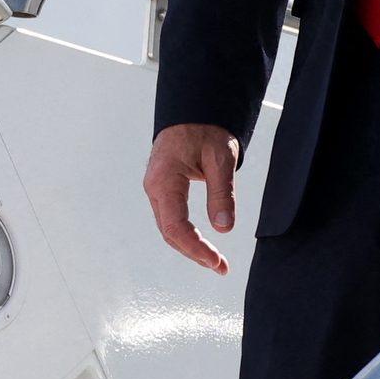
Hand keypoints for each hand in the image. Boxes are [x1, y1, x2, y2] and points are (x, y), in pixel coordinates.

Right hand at [143, 123, 241, 273]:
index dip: (195, 248)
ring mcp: (157, 190)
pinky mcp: (164, 190)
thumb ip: (222, 193)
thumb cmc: (205, 129)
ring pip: (169, 229)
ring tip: (216, 262)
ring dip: (191, 247)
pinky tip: (202, 245)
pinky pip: (171, 219)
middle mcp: (155, 188)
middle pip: (170, 233)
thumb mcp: (221, 159)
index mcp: (164, 180)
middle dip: (195, 253)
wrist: (193, 111)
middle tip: (221, 267)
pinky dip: (187, 236)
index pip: (175, 226)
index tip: (216, 261)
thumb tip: (224, 227)